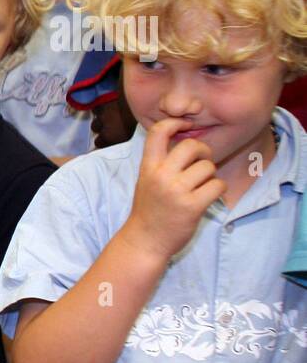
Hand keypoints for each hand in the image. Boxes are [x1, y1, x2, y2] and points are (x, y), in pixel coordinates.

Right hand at [121, 119, 225, 261]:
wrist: (145, 241)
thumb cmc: (149, 210)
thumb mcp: (146, 181)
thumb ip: (161, 162)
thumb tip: (187, 141)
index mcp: (148, 167)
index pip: (158, 132)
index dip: (174, 122)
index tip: (185, 125)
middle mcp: (161, 176)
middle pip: (191, 145)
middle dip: (203, 151)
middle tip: (202, 162)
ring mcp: (176, 191)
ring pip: (208, 167)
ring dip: (210, 175)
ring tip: (201, 186)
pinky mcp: (192, 206)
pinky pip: (217, 186)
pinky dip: (217, 190)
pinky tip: (208, 197)